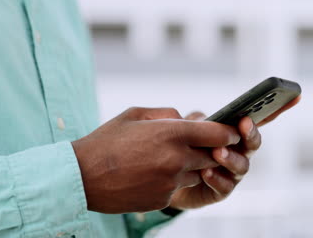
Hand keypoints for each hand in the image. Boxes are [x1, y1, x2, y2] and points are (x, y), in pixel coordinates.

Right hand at [72, 107, 240, 213]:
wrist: (82, 177)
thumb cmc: (106, 141)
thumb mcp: (134, 115)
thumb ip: (167, 114)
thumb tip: (186, 119)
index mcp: (171, 133)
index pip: (218, 134)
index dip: (228, 132)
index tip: (229, 131)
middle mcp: (177, 159)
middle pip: (211, 155)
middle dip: (208, 149)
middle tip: (197, 144)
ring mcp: (171, 182)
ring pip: (197, 173)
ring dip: (189, 166)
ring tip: (164, 159)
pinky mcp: (163, 199)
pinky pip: (178, 187)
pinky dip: (171, 180)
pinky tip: (150, 174)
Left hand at [169, 96, 300, 209]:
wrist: (168, 178)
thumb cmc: (185, 148)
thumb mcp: (188, 128)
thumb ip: (198, 122)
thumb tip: (206, 120)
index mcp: (236, 132)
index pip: (261, 118)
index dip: (279, 107)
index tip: (295, 95)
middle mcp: (240, 152)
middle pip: (254, 142)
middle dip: (251, 132)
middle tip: (244, 124)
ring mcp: (233, 173)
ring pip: (241, 165)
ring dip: (231, 157)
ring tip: (217, 151)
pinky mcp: (221, 191)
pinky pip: (224, 186)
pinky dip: (216, 178)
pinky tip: (206, 172)